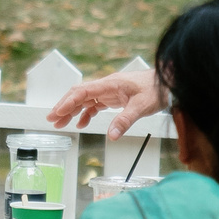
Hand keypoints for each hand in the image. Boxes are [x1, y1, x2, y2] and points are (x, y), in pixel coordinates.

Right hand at [45, 70, 160, 134]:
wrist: (167, 82)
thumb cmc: (156, 89)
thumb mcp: (142, 107)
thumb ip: (125, 120)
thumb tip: (111, 136)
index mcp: (110, 84)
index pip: (83, 91)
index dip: (68, 102)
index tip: (57, 112)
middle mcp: (106, 86)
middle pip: (79, 94)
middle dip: (63, 106)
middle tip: (51, 120)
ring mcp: (109, 92)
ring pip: (84, 100)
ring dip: (71, 111)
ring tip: (60, 124)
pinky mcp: (114, 97)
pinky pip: (94, 105)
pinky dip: (85, 114)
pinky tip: (81, 124)